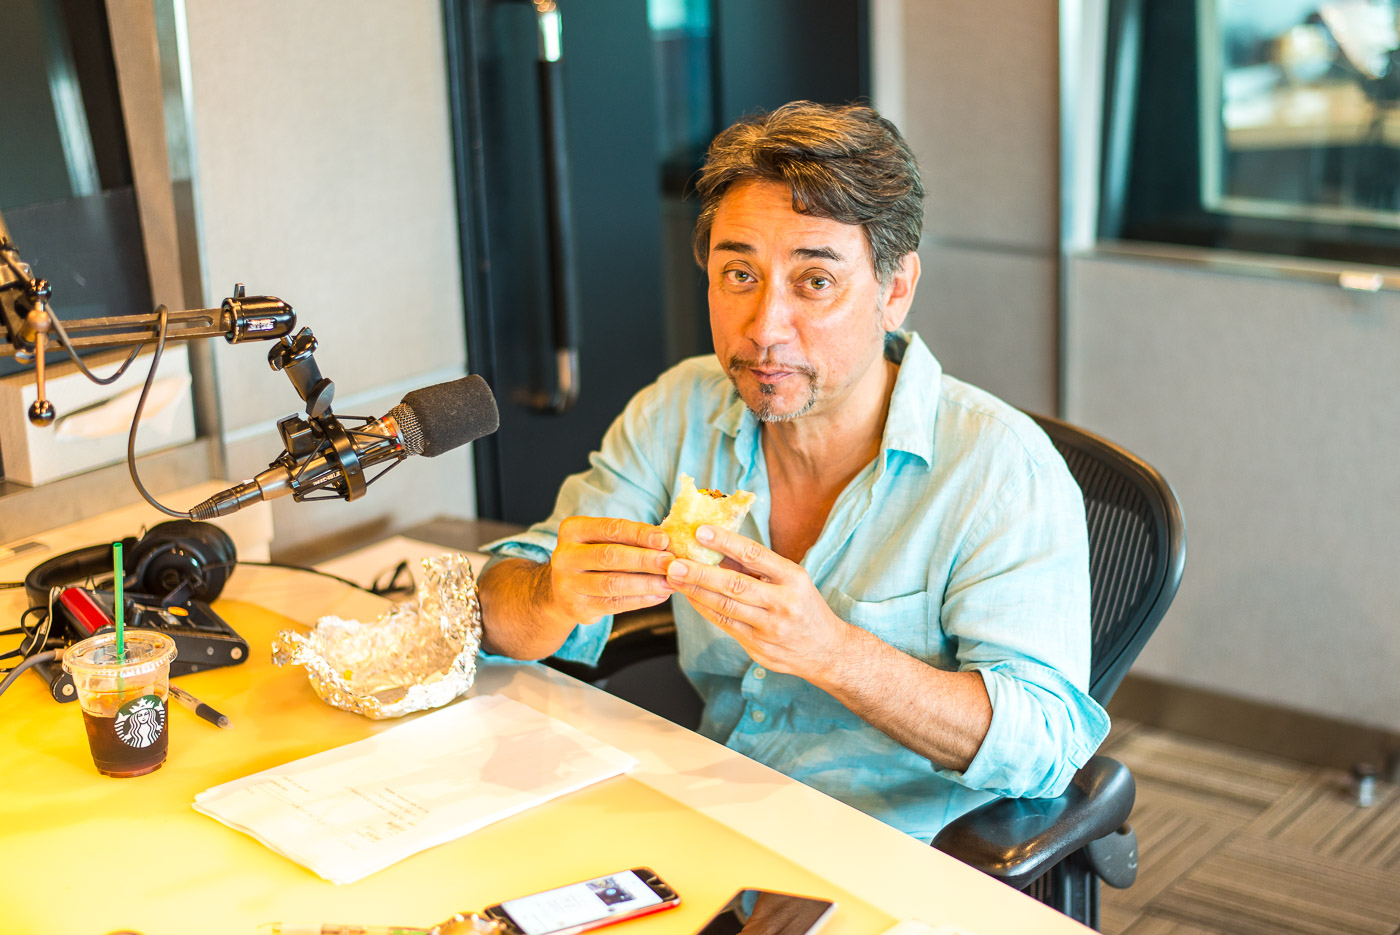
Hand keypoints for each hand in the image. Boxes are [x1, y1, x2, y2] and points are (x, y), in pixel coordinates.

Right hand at [547, 516, 674, 624]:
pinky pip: (614, 604)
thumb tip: (665, 541)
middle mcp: (565, 556)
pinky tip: (658, 596)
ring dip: (646, 583)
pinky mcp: (577, 608)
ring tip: (670, 582)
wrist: (561, 592)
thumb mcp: (601, 541)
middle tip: (671, 562)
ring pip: (613, 583)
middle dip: (645, 559)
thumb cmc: (592, 559)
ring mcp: (568, 584)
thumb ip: (627, 538)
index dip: (639, 533)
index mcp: (572, 530)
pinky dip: (640, 600)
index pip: (610, 528)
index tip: (664, 539)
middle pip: (610, 556)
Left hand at [664, 524, 847, 677]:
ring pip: (726, 607)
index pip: (756, 555)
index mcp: (794, 579)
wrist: (827, 651)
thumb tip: (718, 547)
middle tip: (674, 563)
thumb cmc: (805, 607)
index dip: (726, 542)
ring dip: (696, 592)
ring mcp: (770, 628)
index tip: (701, 531)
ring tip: (675, 578)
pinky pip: (726, 625)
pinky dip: (705, 609)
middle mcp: (783, 603)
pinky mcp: (759, 647)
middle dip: (700, 573)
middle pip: (735, 585)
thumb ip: (759, 567)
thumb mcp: (793, 580)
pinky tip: (691, 598)